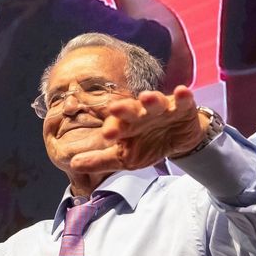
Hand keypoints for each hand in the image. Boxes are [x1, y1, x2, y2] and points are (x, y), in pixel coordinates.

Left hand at [70, 85, 206, 172]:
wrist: (178, 140)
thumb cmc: (147, 145)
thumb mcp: (124, 158)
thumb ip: (100, 161)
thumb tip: (72, 164)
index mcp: (125, 125)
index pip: (115, 125)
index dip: (111, 129)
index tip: (106, 136)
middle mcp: (141, 113)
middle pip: (131, 109)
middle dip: (124, 108)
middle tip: (115, 108)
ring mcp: (161, 108)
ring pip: (155, 102)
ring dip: (152, 99)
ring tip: (146, 97)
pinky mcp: (182, 107)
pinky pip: (182, 100)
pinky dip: (182, 96)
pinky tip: (181, 91)